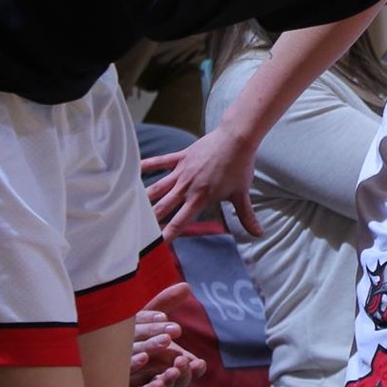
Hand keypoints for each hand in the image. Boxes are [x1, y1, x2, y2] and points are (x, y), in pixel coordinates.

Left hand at [130, 284, 206, 386]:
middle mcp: (157, 373)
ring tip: (171, 371)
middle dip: (184, 373)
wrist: (91, 343)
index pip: (189, 367)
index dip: (196, 368)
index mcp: (167, 358)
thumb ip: (164, 303)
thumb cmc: (123, 330)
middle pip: (179, 381)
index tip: (199, 362)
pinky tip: (153, 380)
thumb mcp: (144, 316)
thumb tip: (186, 286)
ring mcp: (142, 385)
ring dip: (168, 381)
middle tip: (182, 361)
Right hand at [143, 126, 261, 239]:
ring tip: (127, 208)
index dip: (167, 235)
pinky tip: (132, 171)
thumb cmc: (240, 167)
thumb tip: (259, 234)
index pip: (180, 222)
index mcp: (200, 198)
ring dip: (143, 198)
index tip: (156, 247)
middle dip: (149, 221)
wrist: (236, 139)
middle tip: (134, 232)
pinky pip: (160, 162)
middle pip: (163, 207)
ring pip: (157, 187)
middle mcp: (186, 187)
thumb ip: (247, 217)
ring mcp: (181, 171)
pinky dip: (147, 165)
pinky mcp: (180, 157)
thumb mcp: (242, 194)